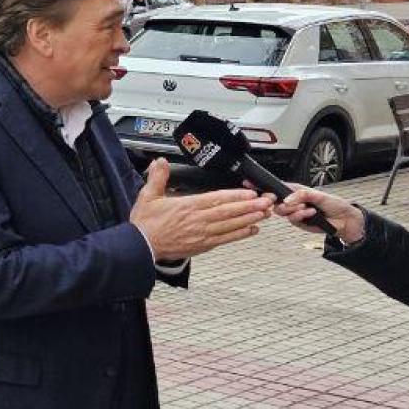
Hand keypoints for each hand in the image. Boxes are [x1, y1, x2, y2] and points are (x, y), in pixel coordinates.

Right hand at [129, 158, 273, 260]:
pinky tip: (251, 230)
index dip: (236, 196)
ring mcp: (202, 234)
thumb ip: (157, 177)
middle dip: (251, 206)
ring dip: (250, 219)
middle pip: (229, 212)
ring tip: (265, 214)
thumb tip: (160, 161)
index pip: (217, 199)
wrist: (140, 247)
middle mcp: (198, 220)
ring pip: (231, 225)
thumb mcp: (147, 196)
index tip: (251, 193)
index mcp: (187, 206)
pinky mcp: (202, 246)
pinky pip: (225, 239)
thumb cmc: (145, 224)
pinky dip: (240, 234)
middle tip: (267, 201)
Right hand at [273, 183, 364, 243]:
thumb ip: (302, 194)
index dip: (275, 191)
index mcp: (297, 191)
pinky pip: (292, 219)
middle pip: (277, 202)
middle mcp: (295, 201)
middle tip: (295, 203)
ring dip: (294, 210)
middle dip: (284, 203)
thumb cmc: (334, 204)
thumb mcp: (318, 195)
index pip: (280, 188)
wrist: (343, 219)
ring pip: (282, 211)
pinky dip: (300, 216)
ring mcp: (296, 212)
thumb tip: (286, 200)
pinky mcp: (299, 222)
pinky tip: (310, 213)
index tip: (276, 194)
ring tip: (306, 208)